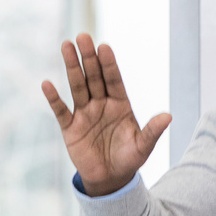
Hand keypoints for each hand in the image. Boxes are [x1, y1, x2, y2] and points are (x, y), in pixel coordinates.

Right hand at [41, 34, 170, 196]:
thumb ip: (153, 131)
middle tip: (82, 36)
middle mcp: (101, 104)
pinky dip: (54, 99)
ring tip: (66, 46)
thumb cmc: (129, 159)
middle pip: (94, 77)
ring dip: (72, 67)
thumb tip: (168, 116)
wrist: (111, 179)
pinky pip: (61, 111)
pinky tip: (47, 84)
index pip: (114, 79)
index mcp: (120, 104)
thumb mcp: (143, 146)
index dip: (109, 64)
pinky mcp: (70, 128)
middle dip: (88, 58)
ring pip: (77, 86)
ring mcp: (85, 114)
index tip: (104, 47)